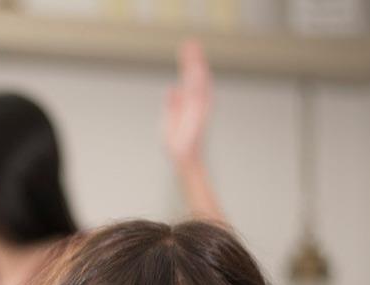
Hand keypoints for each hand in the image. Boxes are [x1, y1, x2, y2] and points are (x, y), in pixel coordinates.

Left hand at [164, 39, 212, 165]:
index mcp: (187, 103)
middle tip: (191, 42)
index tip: (187, 50)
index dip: (187, 65)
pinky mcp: (200, 113)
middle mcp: (195, 102)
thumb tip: (172, 88)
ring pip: (199, 81)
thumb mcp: (168, 120)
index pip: (188, 80)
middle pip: (195, 76)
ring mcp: (199, 106)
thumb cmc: (176, 143)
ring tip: (194, 50)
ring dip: (197, 65)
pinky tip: (199, 69)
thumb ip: (171, 104)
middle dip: (193, 60)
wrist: (182, 158)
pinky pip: (201, 93)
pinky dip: (201, 81)